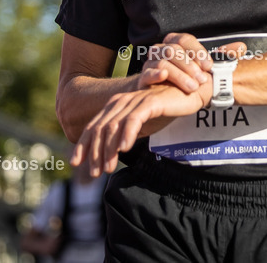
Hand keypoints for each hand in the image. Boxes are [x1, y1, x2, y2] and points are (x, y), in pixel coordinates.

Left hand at [71, 82, 209, 176]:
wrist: (190, 93)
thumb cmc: (166, 109)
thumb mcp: (141, 124)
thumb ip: (126, 134)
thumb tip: (112, 154)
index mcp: (115, 106)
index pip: (93, 126)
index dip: (83, 145)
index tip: (77, 163)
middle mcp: (121, 102)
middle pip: (100, 129)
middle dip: (94, 153)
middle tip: (95, 173)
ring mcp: (134, 101)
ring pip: (114, 127)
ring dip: (108, 150)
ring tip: (108, 168)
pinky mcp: (149, 102)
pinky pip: (134, 120)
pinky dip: (127, 135)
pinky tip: (124, 149)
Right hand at [138, 33, 245, 92]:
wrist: (161, 96)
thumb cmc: (184, 78)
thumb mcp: (203, 67)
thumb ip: (221, 57)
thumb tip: (241, 47)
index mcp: (174, 42)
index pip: (185, 40)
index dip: (198, 52)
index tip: (209, 66)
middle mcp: (161, 49)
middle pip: (174, 50)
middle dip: (190, 66)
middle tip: (203, 80)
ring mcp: (150, 63)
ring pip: (163, 62)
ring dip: (179, 75)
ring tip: (192, 87)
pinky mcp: (142, 78)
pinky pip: (147, 73)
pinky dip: (155, 74)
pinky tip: (163, 76)